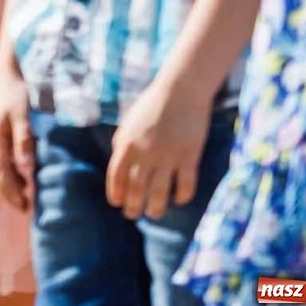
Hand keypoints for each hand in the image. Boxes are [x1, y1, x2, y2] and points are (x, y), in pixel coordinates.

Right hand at [0, 63, 35, 211]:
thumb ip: (24, 139)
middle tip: (25, 208)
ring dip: (9, 184)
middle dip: (8, 193)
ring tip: (25, 197)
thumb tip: (27, 167)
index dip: (10, 192)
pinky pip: (1, 160)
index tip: (25, 207)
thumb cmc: (18, 92)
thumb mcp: (23, 115)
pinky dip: (11, 172)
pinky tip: (24, 176)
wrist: (11, 71)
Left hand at [106, 77, 212, 219]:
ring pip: (160, 192)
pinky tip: (179, 200)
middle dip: (133, 205)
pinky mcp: (189, 156)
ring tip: (154, 214)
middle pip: (136, 188)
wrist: (181, 90)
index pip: (116, 175)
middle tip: (133, 215)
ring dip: (155, 207)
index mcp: (127, 143)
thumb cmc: (153, 104)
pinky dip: (182, 196)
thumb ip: (123, 142)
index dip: (115, 192)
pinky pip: (185, 184)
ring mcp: (168, 156)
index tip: (116, 203)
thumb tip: (119, 163)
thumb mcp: (129, 122)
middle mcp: (145, 153)